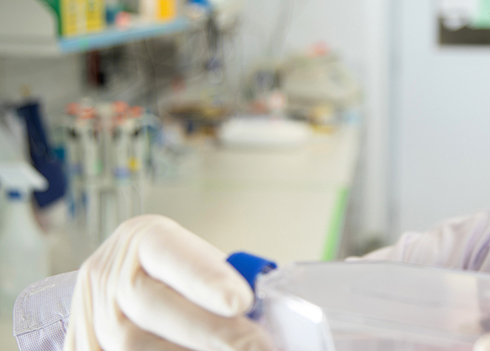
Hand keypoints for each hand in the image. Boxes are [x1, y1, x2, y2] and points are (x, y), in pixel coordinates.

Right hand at [63, 215, 272, 350]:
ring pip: (135, 346)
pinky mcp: (86, 347)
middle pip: (151, 305)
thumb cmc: (180, 280)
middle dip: (209, 330)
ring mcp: (92, 317)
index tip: (242, 301)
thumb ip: (226, 282)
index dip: (205, 278)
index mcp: (142, 240)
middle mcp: (108, 274)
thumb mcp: (201, 266)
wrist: (123, 294)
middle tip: (256, 345)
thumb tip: (267, 311)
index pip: (169, 251)